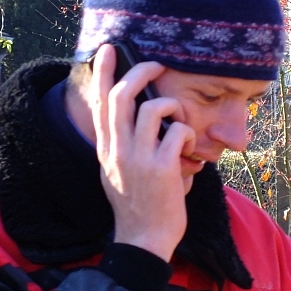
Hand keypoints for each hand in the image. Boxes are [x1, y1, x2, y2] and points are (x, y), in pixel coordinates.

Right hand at [89, 44, 195, 261]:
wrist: (142, 240)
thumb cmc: (136, 206)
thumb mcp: (115, 172)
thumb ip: (121, 146)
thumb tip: (136, 119)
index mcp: (106, 149)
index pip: (99, 103)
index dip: (102, 72)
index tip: (107, 49)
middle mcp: (118, 150)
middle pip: (121, 95)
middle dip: (141, 72)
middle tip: (156, 64)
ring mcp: (139, 158)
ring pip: (154, 108)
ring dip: (173, 106)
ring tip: (180, 120)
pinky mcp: (162, 168)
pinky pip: (178, 132)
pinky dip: (188, 134)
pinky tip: (190, 149)